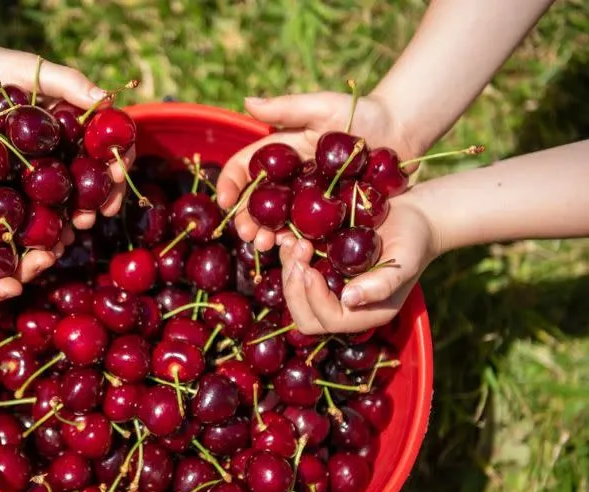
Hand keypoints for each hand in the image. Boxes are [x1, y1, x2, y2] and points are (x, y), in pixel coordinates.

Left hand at [0, 41, 133, 229]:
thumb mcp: (34, 71)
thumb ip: (70, 83)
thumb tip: (108, 100)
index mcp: (70, 133)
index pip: (104, 155)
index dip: (114, 172)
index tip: (115, 180)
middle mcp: (54, 157)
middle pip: (84, 187)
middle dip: (93, 205)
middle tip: (91, 217)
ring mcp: (26, 175)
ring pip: (54, 206)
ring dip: (65, 225)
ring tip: (68, 234)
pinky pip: (17, 212)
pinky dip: (28, 229)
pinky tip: (33, 243)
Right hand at [0, 43, 130, 302]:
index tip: (14, 286)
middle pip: (0, 265)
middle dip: (27, 267)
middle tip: (50, 256)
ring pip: (20, 238)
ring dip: (45, 241)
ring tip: (67, 233)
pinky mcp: (3, 184)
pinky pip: (29, 202)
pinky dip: (50, 206)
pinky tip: (69, 201)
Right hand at [215, 91, 416, 250]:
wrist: (403, 132)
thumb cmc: (362, 113)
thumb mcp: (323, 106)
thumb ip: (286, 107)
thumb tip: (246, 103)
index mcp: (280, 156)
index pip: (245, 170)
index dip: (230, 184)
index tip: (225, 201)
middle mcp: (289, 181)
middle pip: (258, 203)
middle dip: (246, 219)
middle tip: (246, 233)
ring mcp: (309, 202)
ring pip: (279, 222)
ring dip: (267, 236)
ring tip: (265, 245)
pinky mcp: (332, 217)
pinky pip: (311, 233)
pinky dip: (298, 243)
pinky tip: (292, 250)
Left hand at [275, 193, 438, 334]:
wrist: (411, 217)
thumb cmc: (414, 239)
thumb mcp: (405, 260)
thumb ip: (382, 284)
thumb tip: (349, 300)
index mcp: (366, 313)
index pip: (330, 320)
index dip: (314, 298)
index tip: (309, 269)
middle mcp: (344, 307)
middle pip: (305, 315)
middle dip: (294, 287)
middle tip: (298, 252)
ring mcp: (330, 290)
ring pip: (295, 295)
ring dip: (288, 270)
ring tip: (294, 240)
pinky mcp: (321, 271)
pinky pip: (294, 274)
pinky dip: (287, 258)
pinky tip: (289, 237)